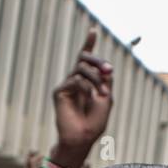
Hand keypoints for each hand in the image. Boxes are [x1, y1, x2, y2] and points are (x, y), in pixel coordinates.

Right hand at [48, 30, 112, 167]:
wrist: (83, 138)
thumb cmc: (95, 123)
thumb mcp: (106, 98)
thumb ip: (105, 81)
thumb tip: (105, 67)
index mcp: (87, 82)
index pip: (86, 60)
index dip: (89, 44)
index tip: (93, 30)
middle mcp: (76, 82)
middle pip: (83, 59)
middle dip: (97, 60)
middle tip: (107, 70)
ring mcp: (67, 86)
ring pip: (81, 69)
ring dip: (95, 78)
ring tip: (102, 93)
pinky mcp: (60, 92)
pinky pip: (75, 80)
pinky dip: (86, 87)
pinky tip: (90, 98)